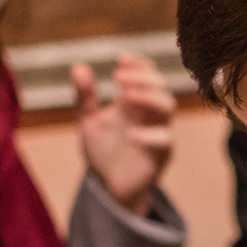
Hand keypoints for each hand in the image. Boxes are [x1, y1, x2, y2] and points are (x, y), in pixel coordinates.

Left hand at [76, 54, 175, 218]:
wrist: (108, 185)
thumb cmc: (104, 150)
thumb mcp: (89, 120)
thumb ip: (85, 96)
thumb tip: (78, 66)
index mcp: (134, 101)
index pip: (147, 73)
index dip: (138, 64)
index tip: (121, 60)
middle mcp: (149, 113)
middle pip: (160, 86)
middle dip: (142, 77)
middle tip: (119, 77)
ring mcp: (157, 132)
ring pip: (167, 107)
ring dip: (148, 97)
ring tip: (124, 96)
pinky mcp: (160, 155)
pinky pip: (165, 140)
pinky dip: (151, 135)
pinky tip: (131, 134)